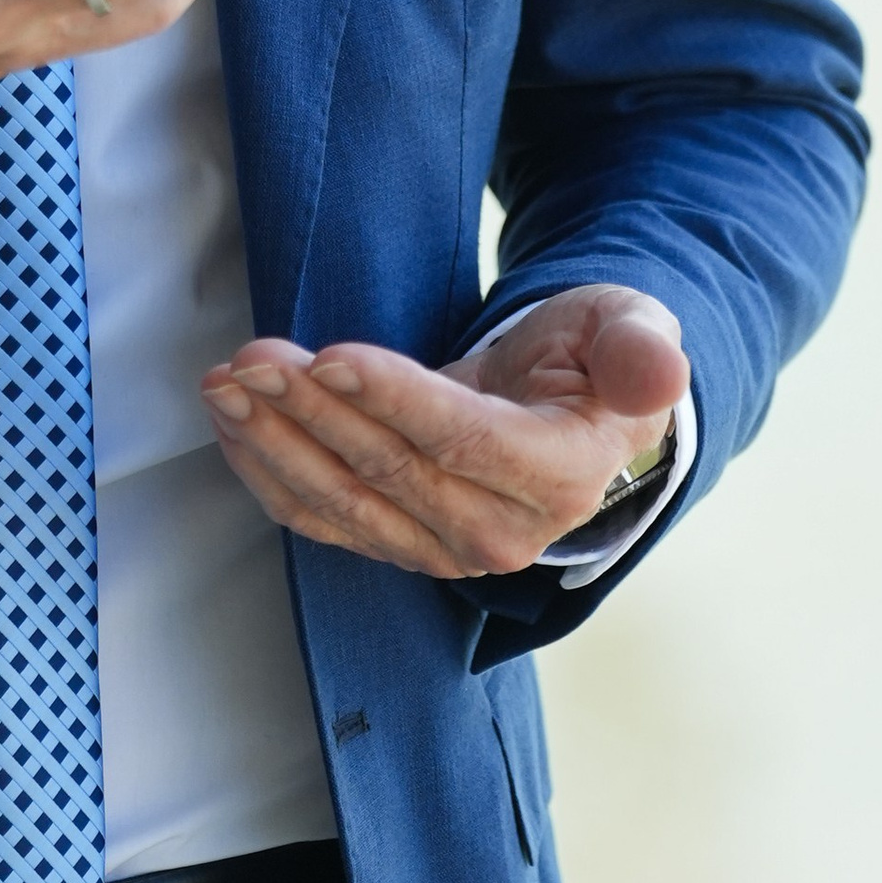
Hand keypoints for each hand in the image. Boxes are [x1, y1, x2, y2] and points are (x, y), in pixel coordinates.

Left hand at [200, 284, 688, 581]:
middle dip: (310, 411)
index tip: (327, 355)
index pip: (463, 442)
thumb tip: (656, 372)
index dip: (393, 399)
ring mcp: (442, 549)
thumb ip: (640, 352)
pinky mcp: (397, 543)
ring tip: (225, 384)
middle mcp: (501, 532)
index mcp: (561, 477)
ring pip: (343, 500)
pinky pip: (320, 518)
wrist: (569, 416)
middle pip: (389, 470)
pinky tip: (232, 424)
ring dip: (273, 442)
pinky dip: (267, 472)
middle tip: (251, 358)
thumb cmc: (594, 361)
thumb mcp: (631, 333)